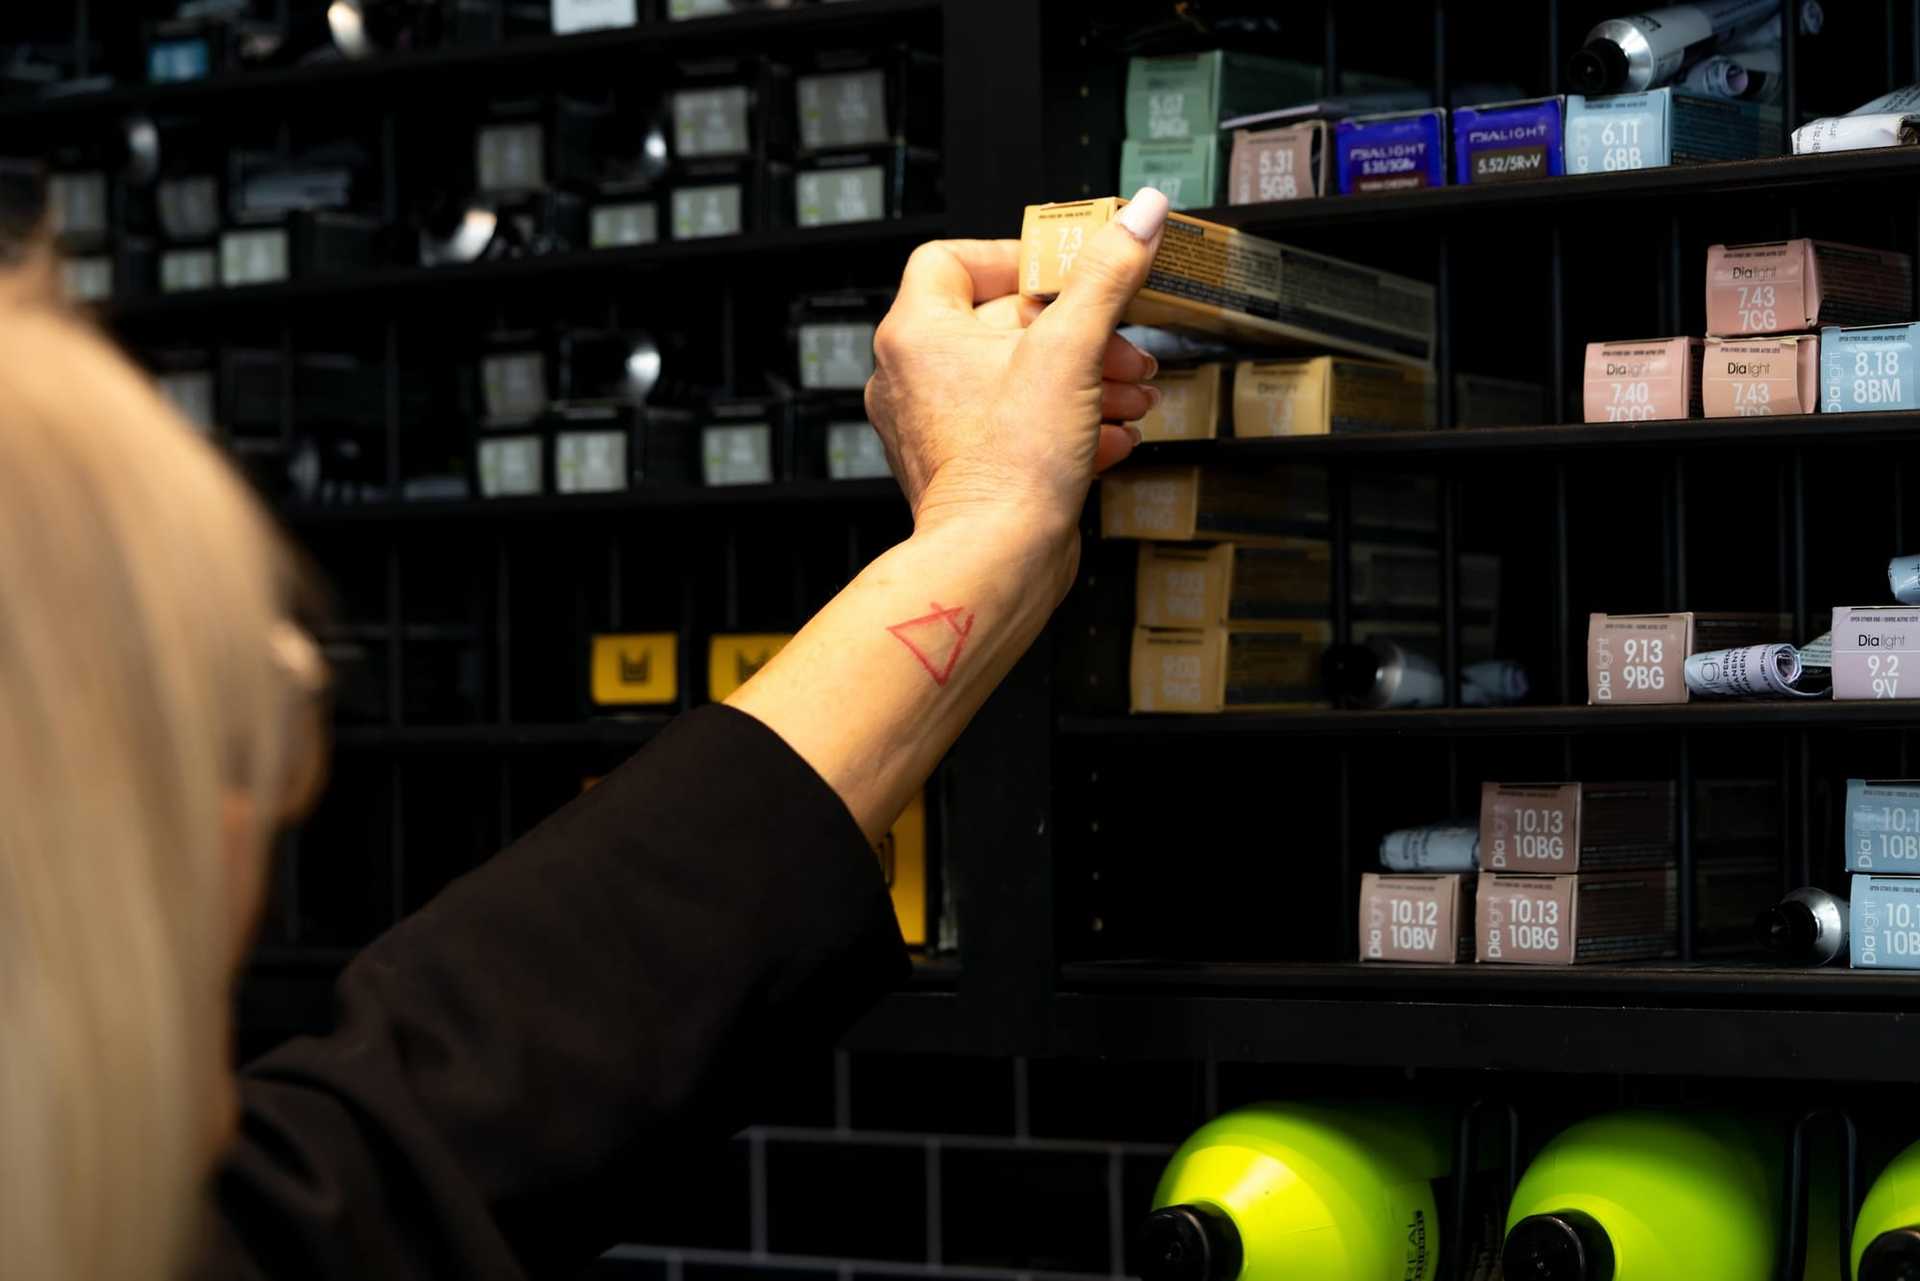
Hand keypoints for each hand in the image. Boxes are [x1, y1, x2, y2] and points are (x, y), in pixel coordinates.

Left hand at [863, 188, 1171, 550]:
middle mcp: (913, 379)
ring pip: (1016, 378)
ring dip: (1083, 380)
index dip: (1013, 258)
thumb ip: (1107, 275)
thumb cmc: (1008, 466)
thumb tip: (1140, 212)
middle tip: (1123, 349)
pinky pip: (1015, 427)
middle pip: (1001, 323)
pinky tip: (1111, 436)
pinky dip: (1065, 423)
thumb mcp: (1071, 349)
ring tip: (1130, 395)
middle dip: (1078, 334)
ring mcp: (934, 427)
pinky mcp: (962, 469)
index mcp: (916, 335)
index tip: (1066, 272)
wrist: (996, 562)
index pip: (951, 259)